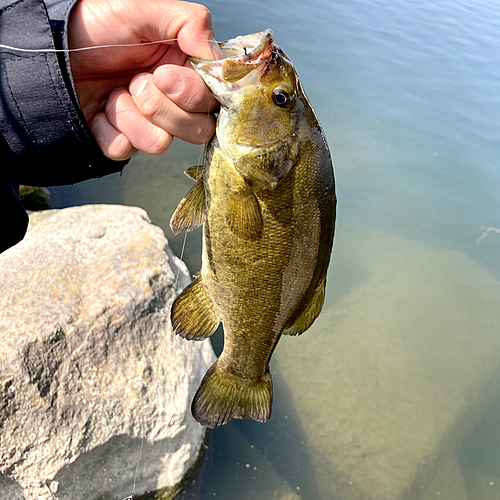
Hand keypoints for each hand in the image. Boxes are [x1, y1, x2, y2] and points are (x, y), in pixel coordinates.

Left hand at [68, 0, 220, 159]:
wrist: (53, 49)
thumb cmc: (97, 25)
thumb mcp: (143, 9)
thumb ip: (190, 23)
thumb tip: (218, 57)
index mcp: (186, 73)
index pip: (214, 101)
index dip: (194, 95)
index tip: (163, 75)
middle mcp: (174, 104)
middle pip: (199, 130)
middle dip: (163, 107)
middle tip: (136, 81)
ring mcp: (149, 126)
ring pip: (162, 143)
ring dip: (132, 115)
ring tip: (116, 92)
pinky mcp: (123, 143)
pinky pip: (127, 149)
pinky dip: (109, 127)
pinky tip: (101, 108)